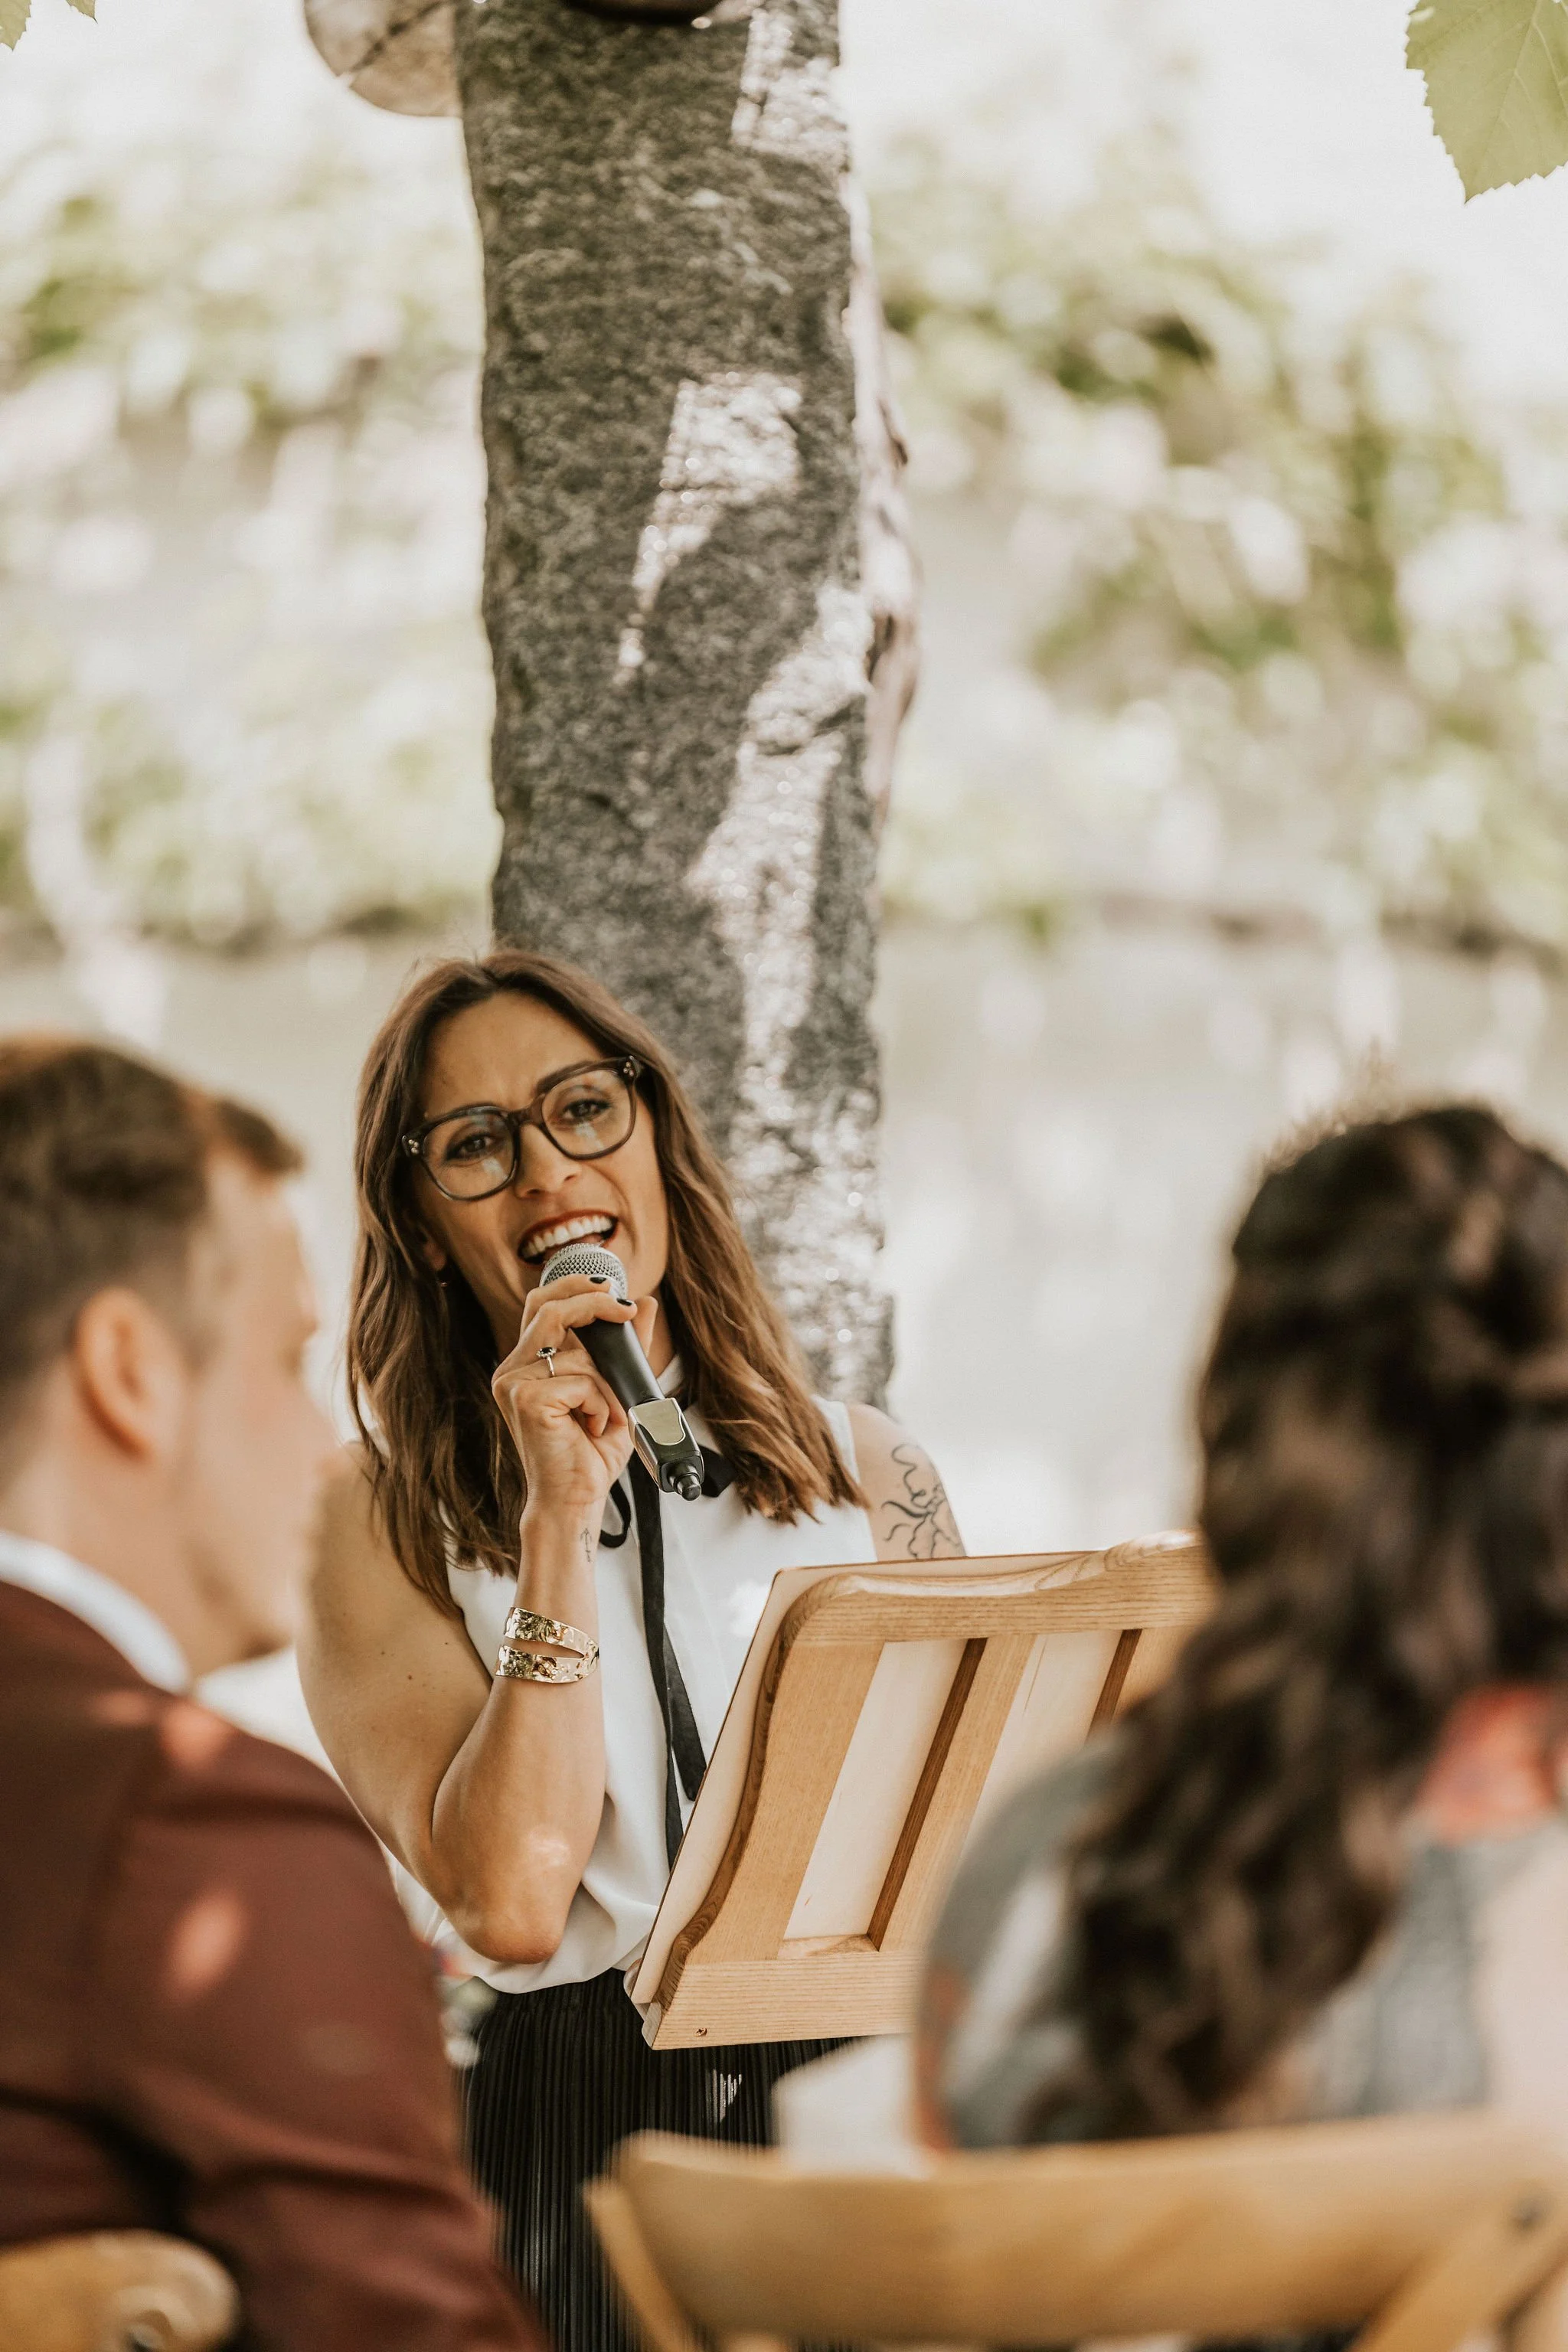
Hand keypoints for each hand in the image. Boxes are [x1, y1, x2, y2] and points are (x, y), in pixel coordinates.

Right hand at [491, 1276, 658, 1518]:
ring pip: (578, 1354)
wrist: (575, 1499)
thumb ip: (627, 1348)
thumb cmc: (589, 1452)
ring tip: (604, 1417)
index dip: (573, 1286)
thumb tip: (645, 1302)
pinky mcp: (527, 1400)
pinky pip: (582, 1381)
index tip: (613, 1287)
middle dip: (592, 1301)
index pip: (541, 1304)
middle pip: (549, 1308)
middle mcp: (511, 1370)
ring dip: (607, 1385)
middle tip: (626, 1310)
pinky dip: (601, 1404)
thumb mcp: (615, 1390)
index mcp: (526, 1364)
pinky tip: (591, 1430)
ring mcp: (514, 1384)